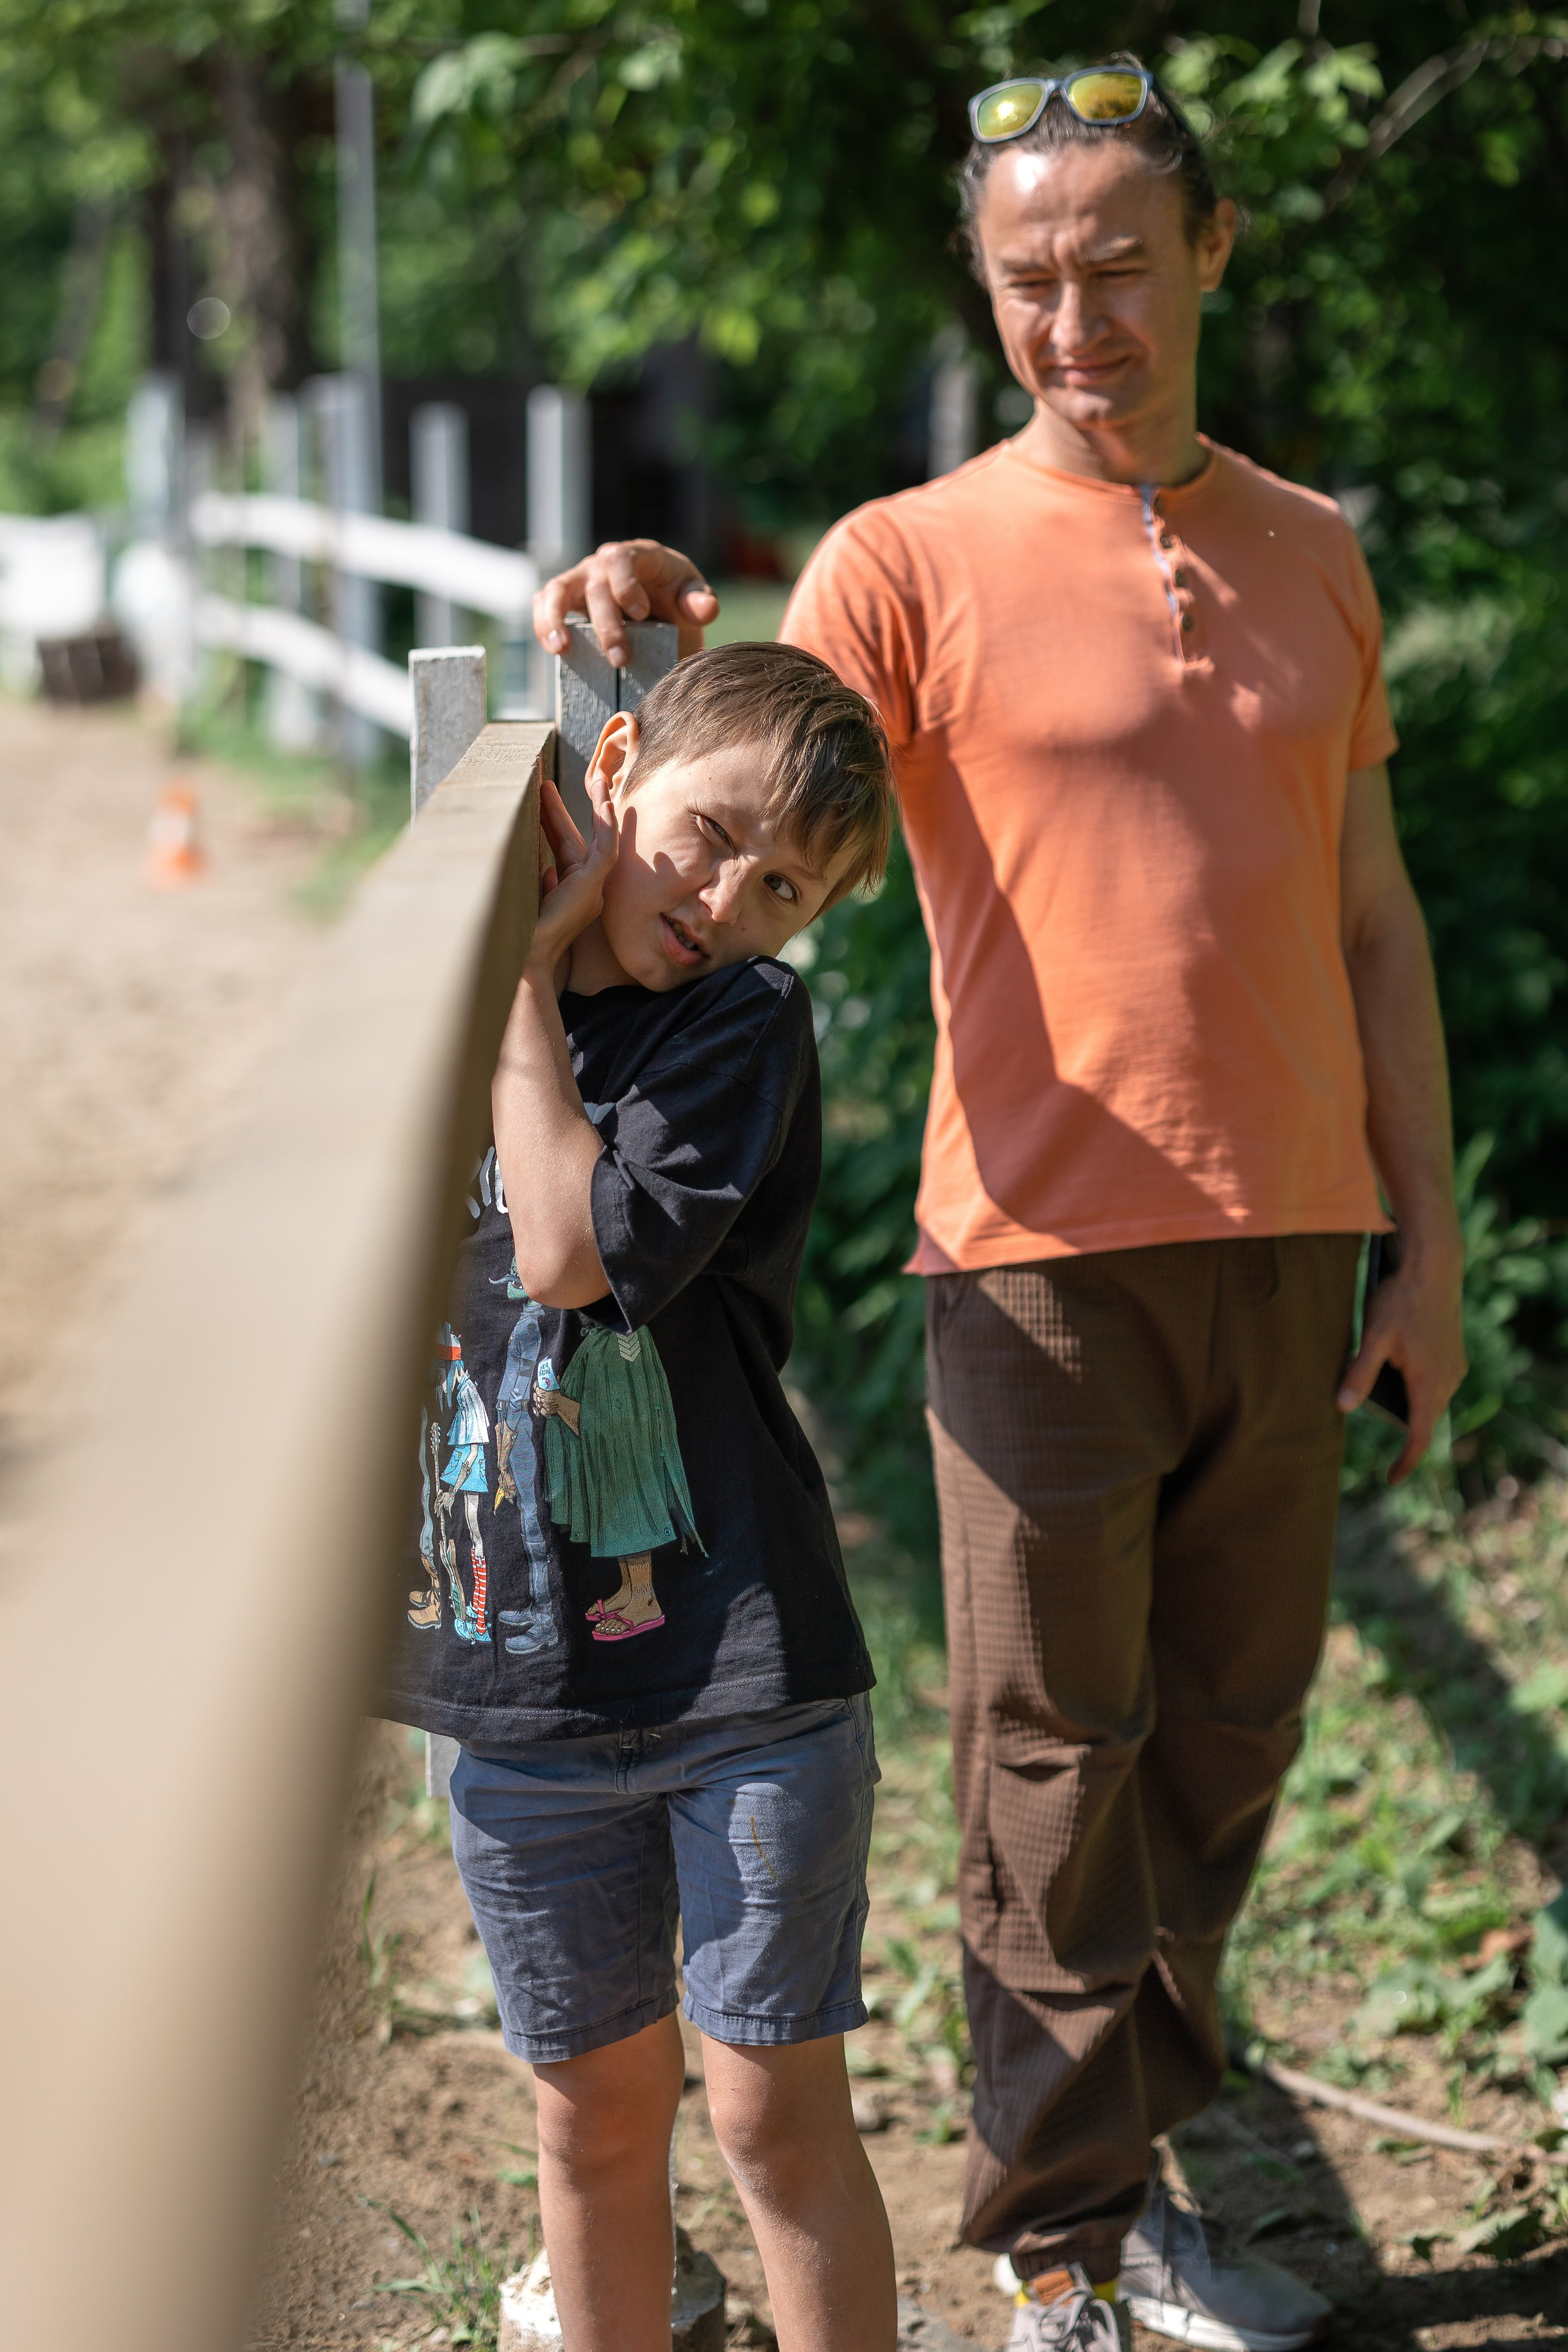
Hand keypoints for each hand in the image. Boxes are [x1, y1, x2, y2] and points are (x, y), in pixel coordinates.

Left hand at [528, 769, 617, 977]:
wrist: (528, 955)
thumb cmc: (524, 930)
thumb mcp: (528, 893)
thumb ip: (539, 878)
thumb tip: (545, 868)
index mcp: (569, 890)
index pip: (562, 847)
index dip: (552, 822)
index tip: (540, 799)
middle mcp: (585, 888)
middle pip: (575, 839)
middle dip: (562, 809)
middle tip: (547, 781)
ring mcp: (592, 886)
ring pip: (600, 838)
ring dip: (598, 807)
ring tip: (596, 779)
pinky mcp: (594, 885)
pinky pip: (606, 848)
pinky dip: (607, 824)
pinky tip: (605, 802)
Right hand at [533, 538, 718, 668]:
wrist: (660, 610)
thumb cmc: (676, 600)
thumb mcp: (692, 599)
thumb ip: (700, 602)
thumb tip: (706, 608)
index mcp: (637, 555)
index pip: (621, 558)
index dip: (626, 585)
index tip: (641, 615)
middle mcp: (603, 564)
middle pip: (595, 586)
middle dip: (607, 625)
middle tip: (622, 659)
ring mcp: (581, 580)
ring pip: (558, 589)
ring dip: (556, 619)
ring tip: (561, 648)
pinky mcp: (565, 600)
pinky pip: (544, 603)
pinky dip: (543, 622)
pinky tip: (554, 648)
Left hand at [1337, 1246, 1466, 1482]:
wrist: (1434, 1268)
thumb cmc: (1401, 1300)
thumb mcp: (1374, 1336)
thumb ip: (1359, 1373)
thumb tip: (1343, 1407)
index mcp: (1429, 1382)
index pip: (1420, 1436)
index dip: (1405, 1461)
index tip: (1391, 1479)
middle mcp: (1448, 1379)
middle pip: (1425, 1419)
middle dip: (1405, 1433)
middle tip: (1383, 1448)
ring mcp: (1454, 1367)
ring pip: (1431, 1400)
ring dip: (1410, 1408)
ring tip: (1381, 1403)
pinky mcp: (1454, 1355)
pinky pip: (1436, 1383)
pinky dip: (1418, 1389)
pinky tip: (1396, 1376)